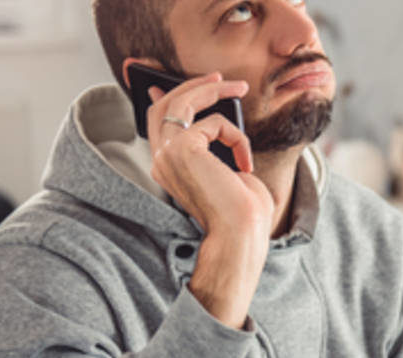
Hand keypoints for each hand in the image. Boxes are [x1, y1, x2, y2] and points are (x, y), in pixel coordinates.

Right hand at [146, 72, 272, 327]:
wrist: (241, 233)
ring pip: (182, 103)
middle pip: (165, 106)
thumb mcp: (225, 168)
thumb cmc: (241, 210)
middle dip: (192, 86)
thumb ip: (213, 143)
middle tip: (220, 78)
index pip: (157, 124)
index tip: (172, 82)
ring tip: (240, 87)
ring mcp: (167, 155)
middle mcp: (160, 161)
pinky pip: (214, 123)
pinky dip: (237, 137)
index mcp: (166, 169)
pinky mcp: (182, 150)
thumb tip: (214, 117)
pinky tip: (245, 163)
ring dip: (213, 90)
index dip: (165, 98)